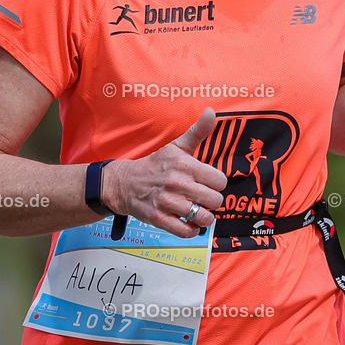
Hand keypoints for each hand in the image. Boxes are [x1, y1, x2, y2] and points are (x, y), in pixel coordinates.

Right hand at [100, 108, 227, 237]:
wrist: (124, 183)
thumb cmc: (156, 165)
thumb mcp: (177, 146)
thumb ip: (198, 131)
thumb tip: (211, 112)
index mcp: (184, 164)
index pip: (220, 181)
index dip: (216, 183)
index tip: (207, 183)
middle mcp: (177, 183)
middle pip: (215, 200)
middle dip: (211, 201)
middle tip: (201, 197)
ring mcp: (167, 202)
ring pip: (203, 217)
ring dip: (203, 217)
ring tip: (196, 211)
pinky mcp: (159, 218)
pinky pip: (186, 232)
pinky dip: (191, 230)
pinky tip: (187, 222)